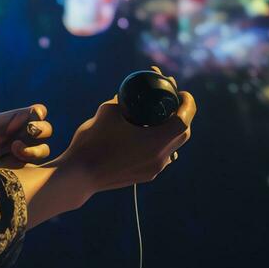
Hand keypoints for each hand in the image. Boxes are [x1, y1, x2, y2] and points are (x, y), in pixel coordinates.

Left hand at [0, 103, 52, 167]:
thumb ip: (7, 118)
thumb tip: (35, 112)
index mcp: (16, 120)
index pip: (38, 112)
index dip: (37, 113)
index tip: (27, 117)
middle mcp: (23, 135)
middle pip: (47, 129)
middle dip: (42, 129)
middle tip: (30, 131)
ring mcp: (25, 153)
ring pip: (45, 150)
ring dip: (34, 150)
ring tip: (15, 149)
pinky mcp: (22, 170)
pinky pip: (37, 168)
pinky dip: (30, 163)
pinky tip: (16, 162)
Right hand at [56, 70, 195, 192]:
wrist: (80, 174)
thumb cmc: (93, 140)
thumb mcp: (108, 111)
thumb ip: (124, 100)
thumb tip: (129, 92)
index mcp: (156, 140)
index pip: (184, 120)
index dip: (187, 104)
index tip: (182, 93)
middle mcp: (161, 157)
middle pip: (182, 134)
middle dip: (181, 115)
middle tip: (170, 101)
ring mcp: (154, 169)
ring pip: (172, 147)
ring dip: (169, 131)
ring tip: (156, 119)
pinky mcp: (145, 175)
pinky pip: (161, 157)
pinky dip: (158, 143)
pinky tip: (144, 136)